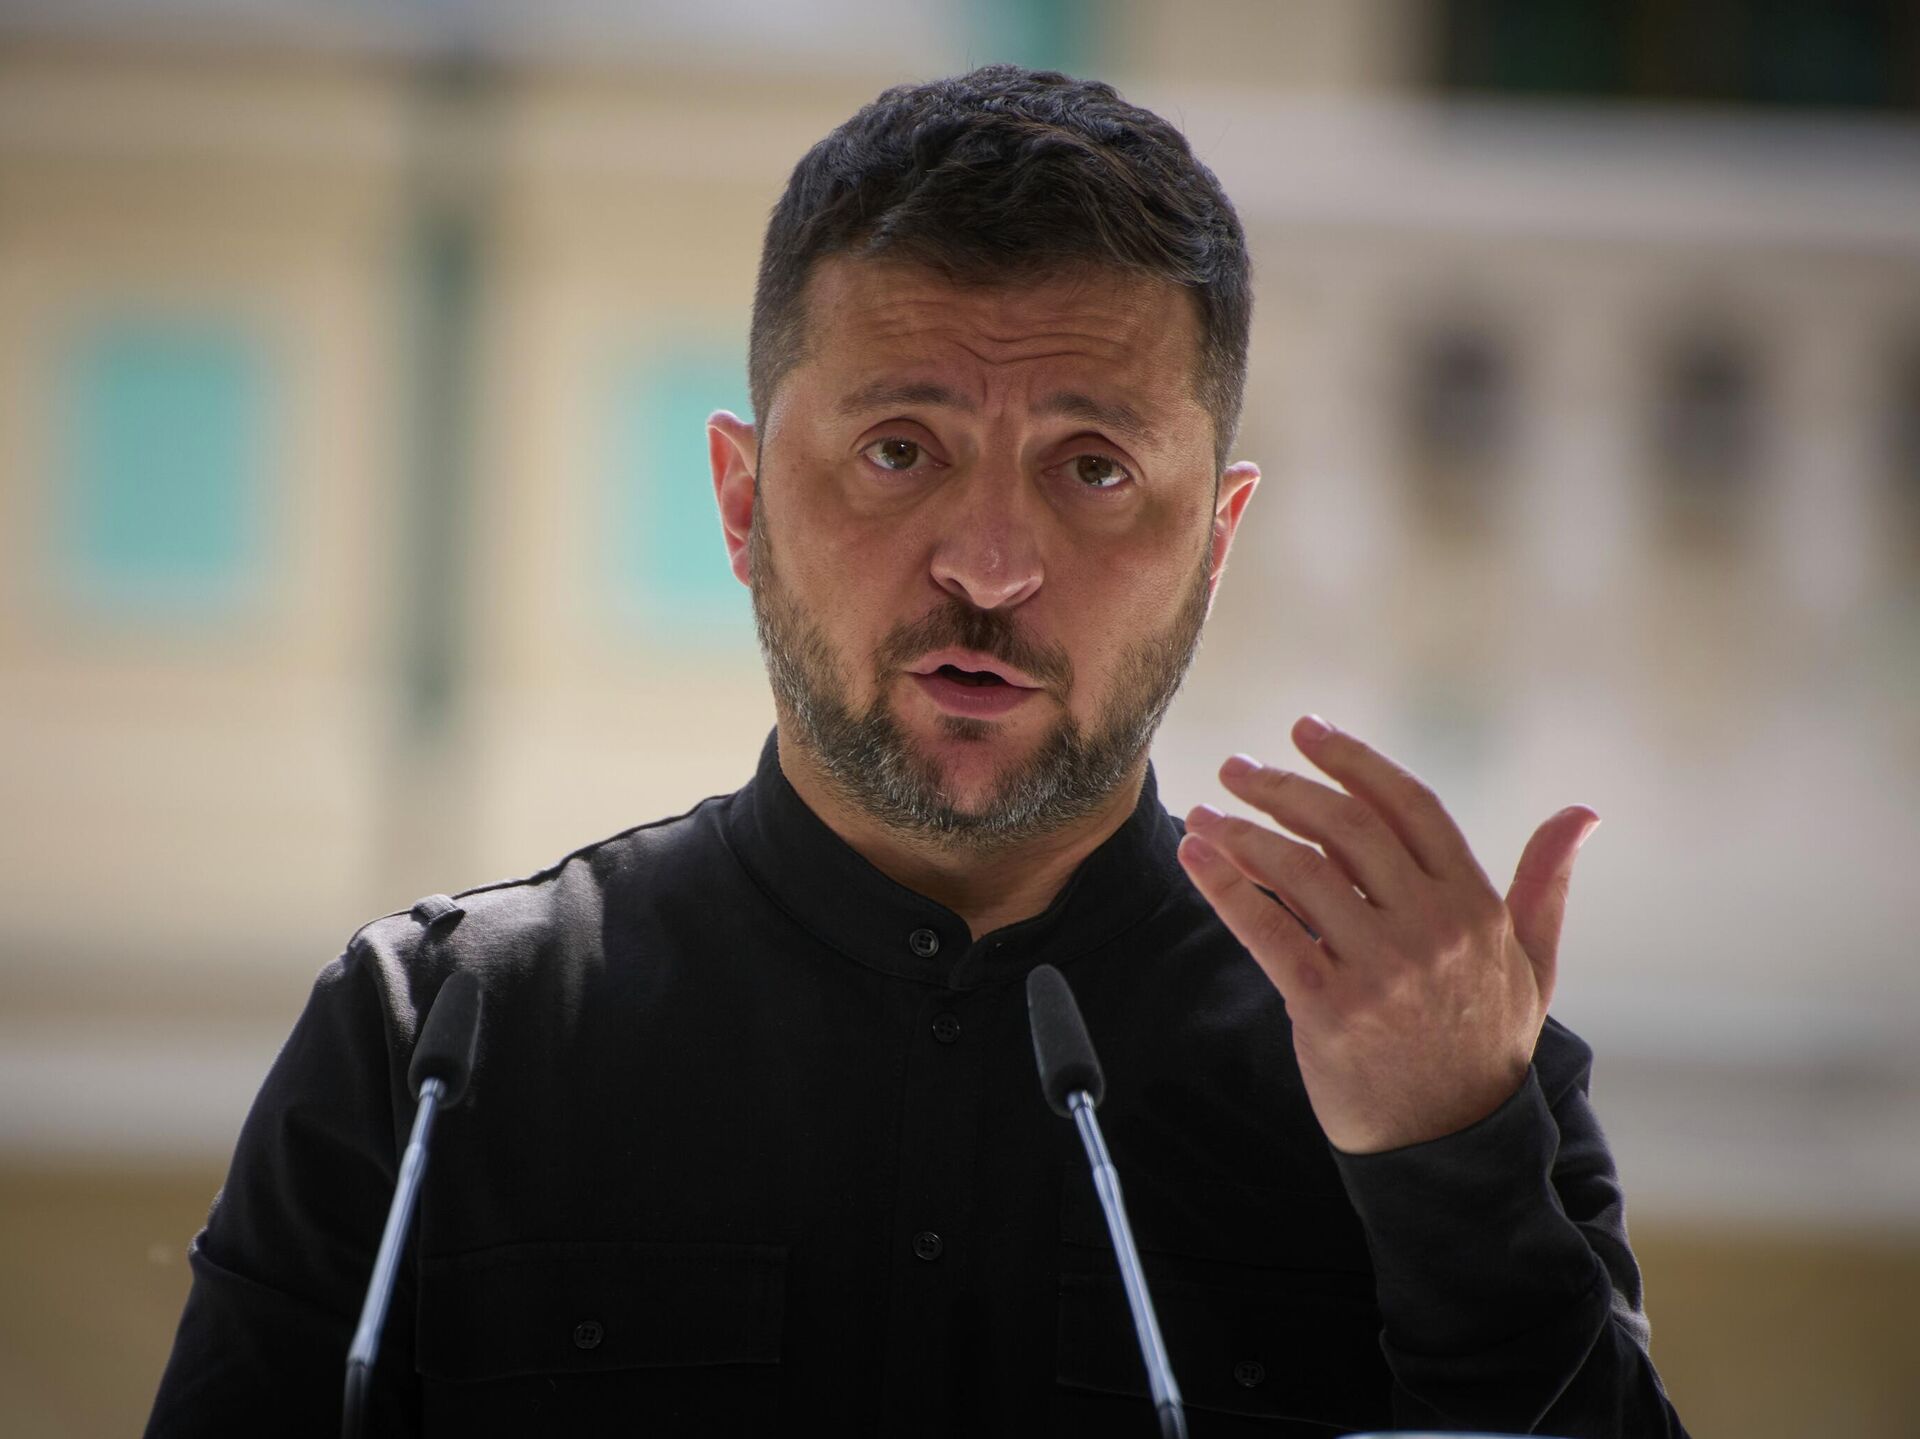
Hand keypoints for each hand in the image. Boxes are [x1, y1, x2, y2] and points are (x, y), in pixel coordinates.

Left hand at [1176, 715, 1598, 1154]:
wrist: (1452, 1144)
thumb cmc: (1486, 1045)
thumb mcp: (1533, 964)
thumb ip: (1544, 884)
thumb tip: (1583, 814)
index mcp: (1475, 906)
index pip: (1410, 806)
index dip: (1354, 761)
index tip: (1306, 729)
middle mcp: (1431, 929)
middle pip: (1347, 828)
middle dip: (1284, 787)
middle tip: (1236, 766)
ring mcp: (1381, 970)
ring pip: (1300, 873)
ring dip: (1243, 833)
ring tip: (1204, 813)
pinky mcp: (1331, 1009)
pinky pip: (1268, 932)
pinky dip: (1225, 888)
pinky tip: (1194, 857)